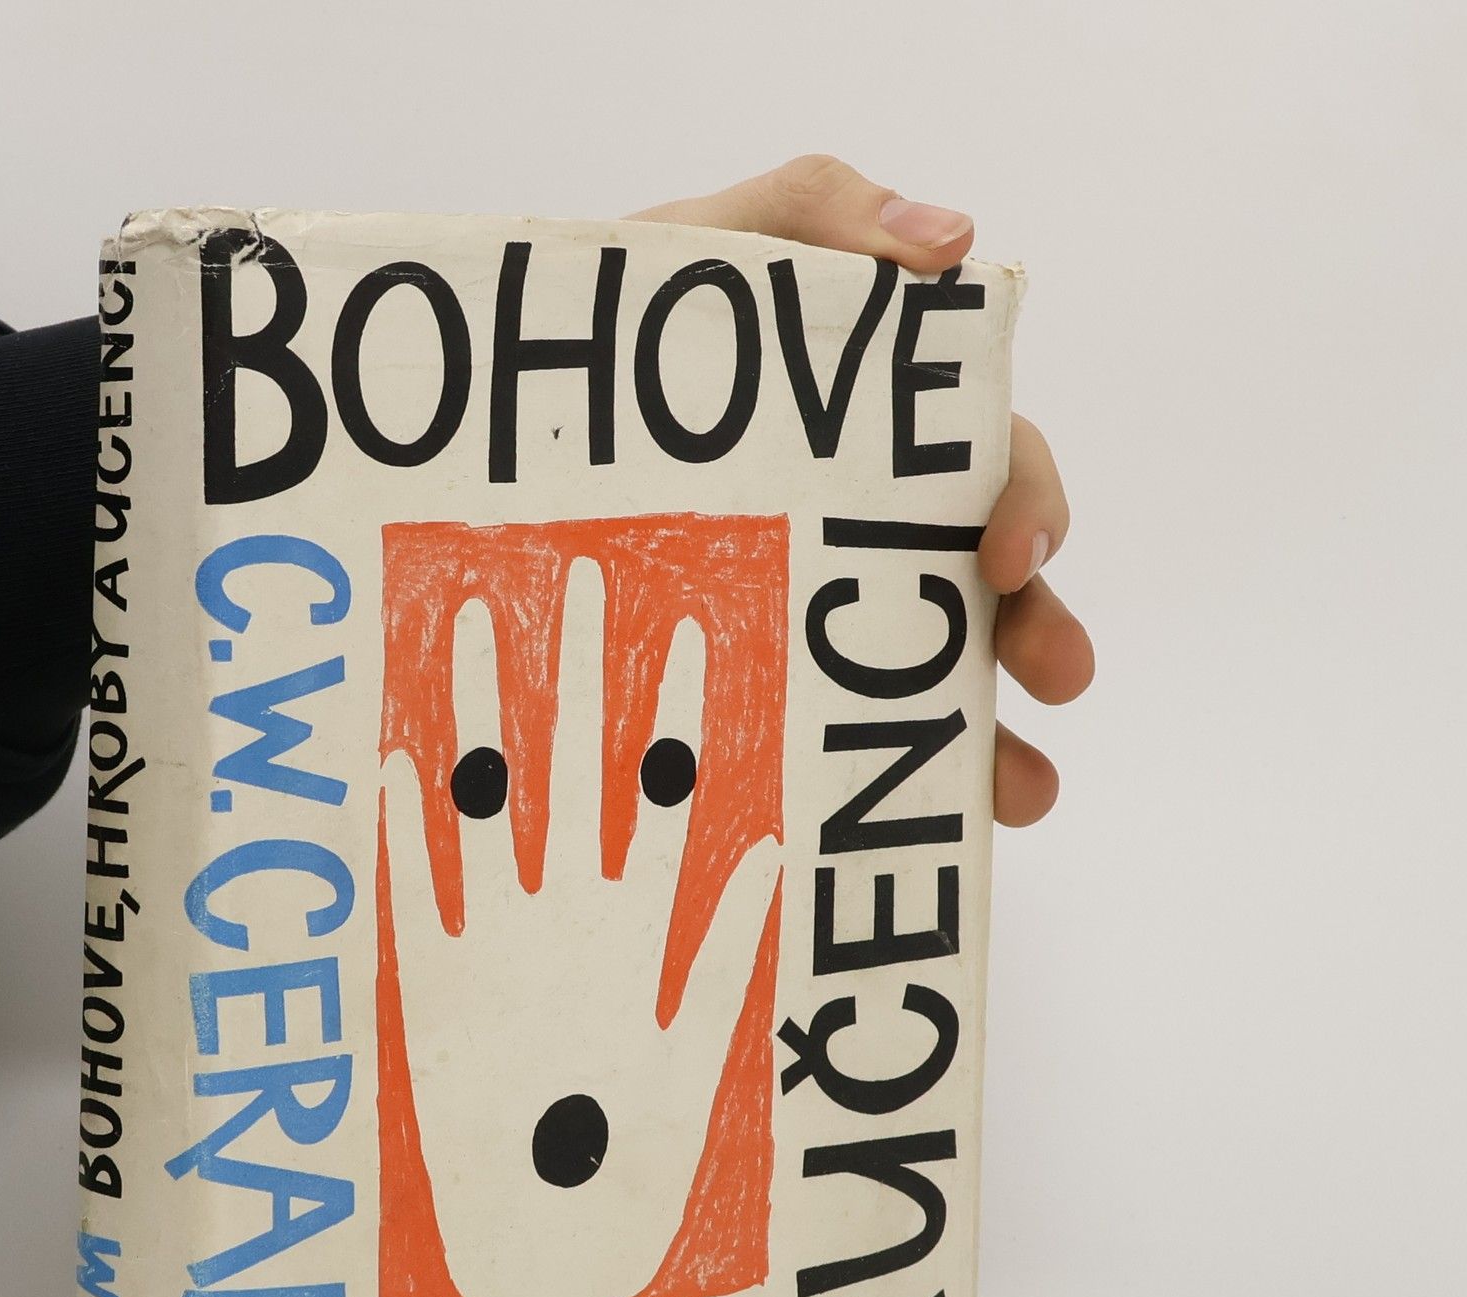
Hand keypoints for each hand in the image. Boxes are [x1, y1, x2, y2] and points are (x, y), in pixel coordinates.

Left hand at [380, 565, 778, 1296]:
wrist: (538, 1265)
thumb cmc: (629, 1181)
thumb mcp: (701, 1069)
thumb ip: (727, 959)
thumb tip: (765, 856)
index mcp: (643, 939)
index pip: (669, 792)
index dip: (678, 707)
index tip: (688, 624)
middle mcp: (567, 926)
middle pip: (576, 769)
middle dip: (583, 669)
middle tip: (584, 576)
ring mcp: (491, 950)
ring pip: (489, 804)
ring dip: (484, 710)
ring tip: (476, 620)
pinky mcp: (423, 987)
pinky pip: (408, 887)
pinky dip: (399, 826)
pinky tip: (389, 753)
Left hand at [633, 156, 1092, 826]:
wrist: (491, 444)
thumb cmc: (606, 346)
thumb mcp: (694, 255)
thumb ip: (811, 212)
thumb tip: (957, 243)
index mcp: (872, 437)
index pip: (981, 462)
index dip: (1023, 499)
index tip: (1009, 553)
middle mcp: (863, 527)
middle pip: (983, 581)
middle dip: (1039, 627)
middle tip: (1062, 670)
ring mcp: (815, 613)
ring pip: (933, 680)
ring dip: (997, 736)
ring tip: (1026, 792)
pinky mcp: (757, 687)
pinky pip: (842, 745)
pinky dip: (900, 786)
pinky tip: (934, 827)